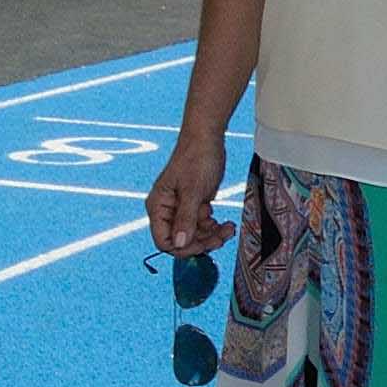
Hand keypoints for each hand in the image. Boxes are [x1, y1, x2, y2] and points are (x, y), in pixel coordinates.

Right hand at [146, 125, 233, 257]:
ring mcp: (181, 208)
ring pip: (194, 234)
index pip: (164, 241)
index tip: (203, 245)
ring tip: (228, 228)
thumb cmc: (196, 158)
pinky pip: (203, 225)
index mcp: (158, 207)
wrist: (207, 138)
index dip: (183, 248)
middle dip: (203, 241)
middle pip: (182, 240)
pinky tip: (226, 223)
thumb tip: (180, 244)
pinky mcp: (195, 205)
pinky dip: (214, 227)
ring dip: (212, 235)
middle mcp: (167, 210)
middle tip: (222, 236)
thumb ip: (186, 219)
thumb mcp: (193, 190)